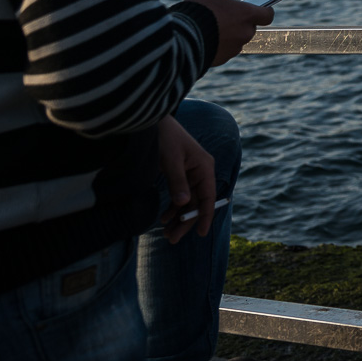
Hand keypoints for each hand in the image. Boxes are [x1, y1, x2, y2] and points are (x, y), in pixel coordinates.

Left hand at [157, 114, 215, 243]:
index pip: (208, 197)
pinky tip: (164, 218)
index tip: (200, 234)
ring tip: (165, 233)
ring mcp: (190, 174)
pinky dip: (173, 208)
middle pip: (197, 203)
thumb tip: (183, 203)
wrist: (153, 122)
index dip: (205, 216)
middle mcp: (200, 172)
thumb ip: (177, 181)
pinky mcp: (179, 175)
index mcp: (205, 167)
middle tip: (172, 239)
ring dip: (178, 218)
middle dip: (186, 222)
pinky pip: (180, 196)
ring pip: (188, 202)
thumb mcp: (170, 159)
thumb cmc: (165, 137)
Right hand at [183, 0, 276, 65]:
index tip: (260, 9)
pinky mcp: (222, 60)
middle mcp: (245, 33)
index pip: (267, 15)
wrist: (183, 37)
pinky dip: (216, 46)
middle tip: (223, 17)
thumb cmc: (198, 10)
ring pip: (235, 40)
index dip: (264, 11)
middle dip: (238, 23)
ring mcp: (234, 49)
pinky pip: (223, 51)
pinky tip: (203, 38)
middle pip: (248, 28)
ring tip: (209, 28)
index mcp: (247, 15)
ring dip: (227, 35)